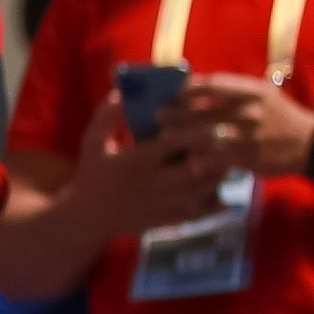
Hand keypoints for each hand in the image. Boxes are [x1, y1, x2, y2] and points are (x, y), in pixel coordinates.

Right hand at [66, 94, 225, 237]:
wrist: (86, 219)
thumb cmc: (92, 175)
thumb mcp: (91, 142)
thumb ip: (106, 117)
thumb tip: (122, 92)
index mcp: (137, 161)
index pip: (176, 144)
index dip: (198, 132)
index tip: (209, 122)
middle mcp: (154, 184)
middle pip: (197, 169)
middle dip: (216, 154)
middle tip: (227, 141)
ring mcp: (162, 205)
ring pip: (203, 191)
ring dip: (218, 174)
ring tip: (225, 160)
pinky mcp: (166, 220)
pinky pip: (199, 213)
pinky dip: (215, 202)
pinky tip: (218, 189)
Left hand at [170, 73, 313, 179]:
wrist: (309, 144)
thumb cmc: (278, 116)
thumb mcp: (262, 94)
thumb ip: (233, 90)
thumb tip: (195, 86)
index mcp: (251, 90)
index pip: (211, 85)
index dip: (187, 89)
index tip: (172, 92)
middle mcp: (248, 110)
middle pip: (200, 110)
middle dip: (175, 113)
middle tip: (159, 115)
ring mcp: (246, 136)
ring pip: (202, 136)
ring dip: (180, 136)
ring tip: (165, 137)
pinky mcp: (245, 158)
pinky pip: (213, 159)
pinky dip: (197, 159)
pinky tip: (187, 159)